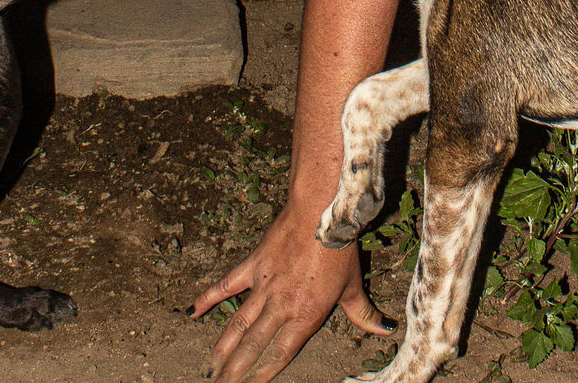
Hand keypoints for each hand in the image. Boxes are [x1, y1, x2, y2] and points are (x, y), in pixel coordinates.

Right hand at [190, 207, 394, 382]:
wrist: (320, 211)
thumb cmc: (340, 248)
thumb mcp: (354, 285)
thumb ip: (364, 313)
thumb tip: (385, 331)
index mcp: (305, 315)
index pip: (280, 354)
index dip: (263, 375)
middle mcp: (280, 305)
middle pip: (252, 346)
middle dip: (234, 371)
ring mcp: (263, 285)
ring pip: (237, 323)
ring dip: (221, 348)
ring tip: (209, 369)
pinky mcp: (253, 264)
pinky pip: (226, 284)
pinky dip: (208, 298)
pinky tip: (191, 312)